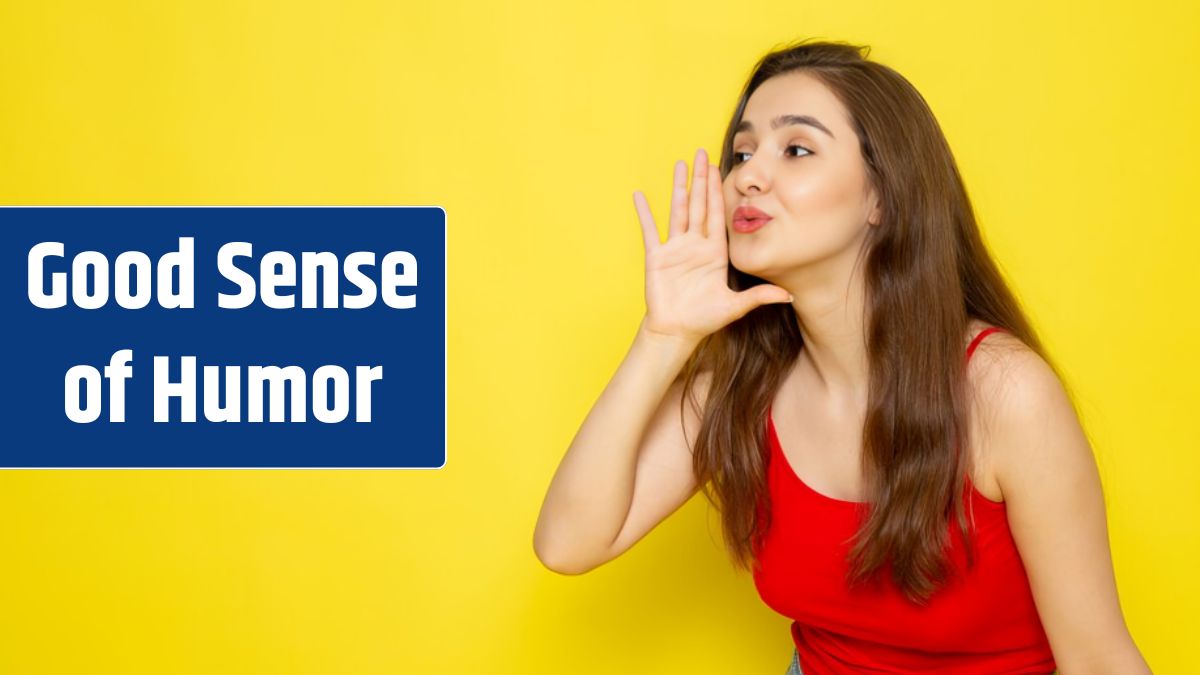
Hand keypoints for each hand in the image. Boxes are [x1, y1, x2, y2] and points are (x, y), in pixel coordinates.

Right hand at [632, 148, 792, 344]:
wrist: (677, 332)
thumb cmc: (704, 319)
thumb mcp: (735, 306)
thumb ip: (760, 297)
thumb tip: (791, 296)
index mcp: (714, 252)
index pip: (718, 214)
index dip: (719, 190)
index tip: (720, 168)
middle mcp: (695, 245)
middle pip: (699, 205)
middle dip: (701, 179)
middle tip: (701, 153)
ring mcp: (675, 249)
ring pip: (677, 210)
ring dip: (678, 187)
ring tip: (679, 164)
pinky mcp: (657, 257)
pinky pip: (649, 230)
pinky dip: (644, 213)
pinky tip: (639, 195)